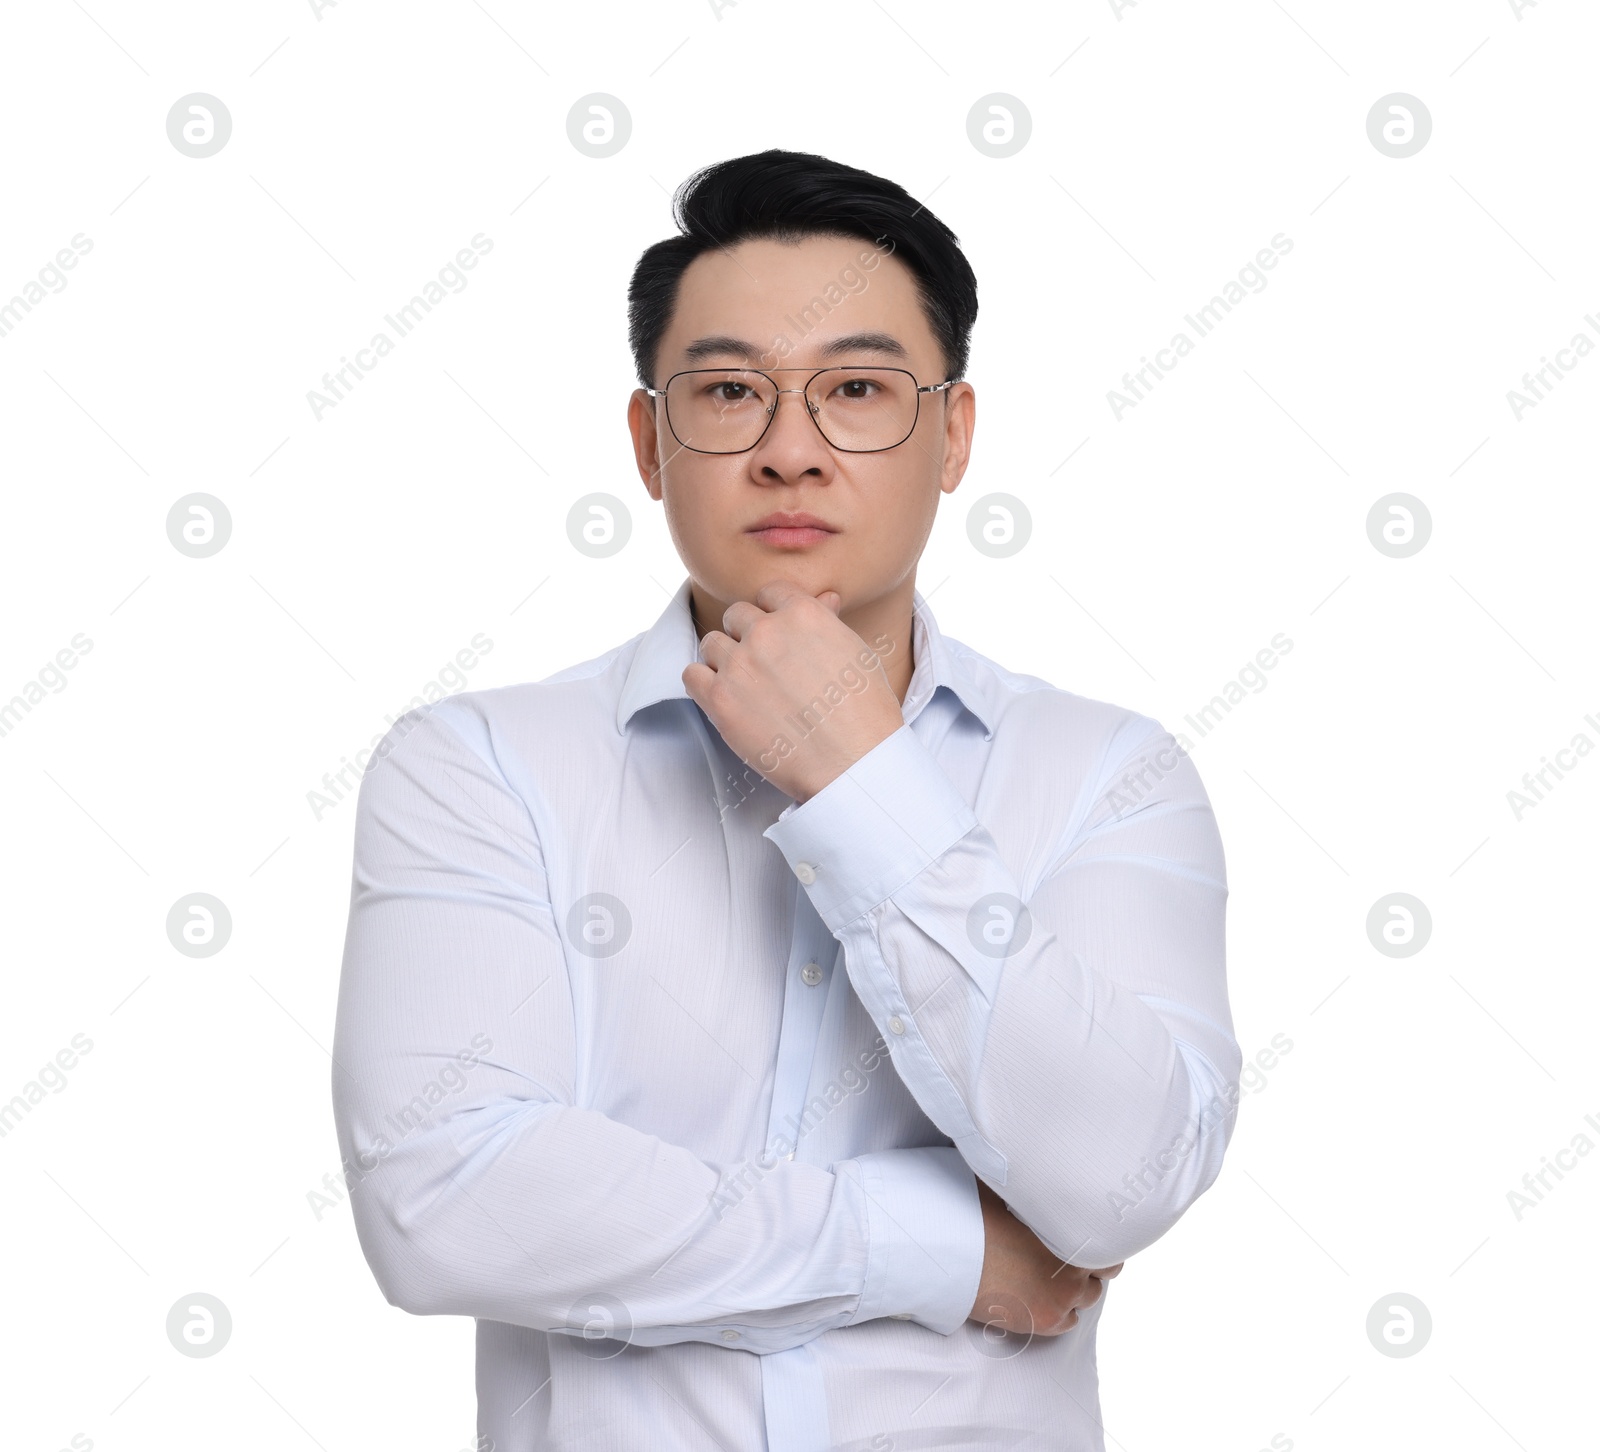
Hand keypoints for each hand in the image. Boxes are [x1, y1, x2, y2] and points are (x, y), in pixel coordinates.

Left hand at [683, 580, 904, 803]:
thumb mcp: (856, 654)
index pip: (768, 593)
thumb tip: (826, 598)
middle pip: (736, 616)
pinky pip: (691, 674)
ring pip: (711, 643)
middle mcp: (767, 632)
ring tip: (746, 686)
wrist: (852, 763)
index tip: (777, 637)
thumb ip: (829, 623)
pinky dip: (703, 683)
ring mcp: (740, 664)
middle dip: (747, 636)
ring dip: (724, 660)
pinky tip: (724, 697)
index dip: (772, 614)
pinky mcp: (719, 699)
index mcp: (803, 613)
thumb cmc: (863, 713)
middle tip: (763, 667)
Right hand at [968, 1180, 1122, 1336]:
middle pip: (1104, 1274)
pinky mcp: (1045, 1322)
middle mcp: (1073, 1273)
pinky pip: (1068, 1321)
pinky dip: (1062, 1309)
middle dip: (1091, 1265)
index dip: (1101, 1241)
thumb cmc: (977, 1223)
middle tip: (1071, 1255)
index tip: (1087, 1235)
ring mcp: (1060, 1300)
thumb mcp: (1003, 1193)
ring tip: (1056, 1274)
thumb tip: (1023, 1164)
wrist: (954, 1264)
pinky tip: (1046, 1295)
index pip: (1110, 1247)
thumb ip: (1024, 1186)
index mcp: (1070, 1239)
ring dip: (1077, 1287)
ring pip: (1087, 1298)